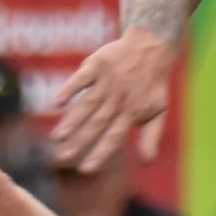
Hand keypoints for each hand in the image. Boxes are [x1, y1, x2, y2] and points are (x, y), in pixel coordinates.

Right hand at [52, 31, 174, 168]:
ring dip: (72, 121)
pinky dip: (69, 89)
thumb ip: (152, 136)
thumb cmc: (153, 83)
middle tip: (63, 158)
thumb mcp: (159, 111)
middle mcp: (118, 99)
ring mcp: (107, 82)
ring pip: (87, 104)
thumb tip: (147, 162)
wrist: (152, 45)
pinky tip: (56, 103)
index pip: (113, 138)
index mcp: (132, 112)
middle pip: (97, 124)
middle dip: (80, 142)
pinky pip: (81, 79)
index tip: (85, 169)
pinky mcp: (97, 65)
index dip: (100, 153)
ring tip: (57, 137)